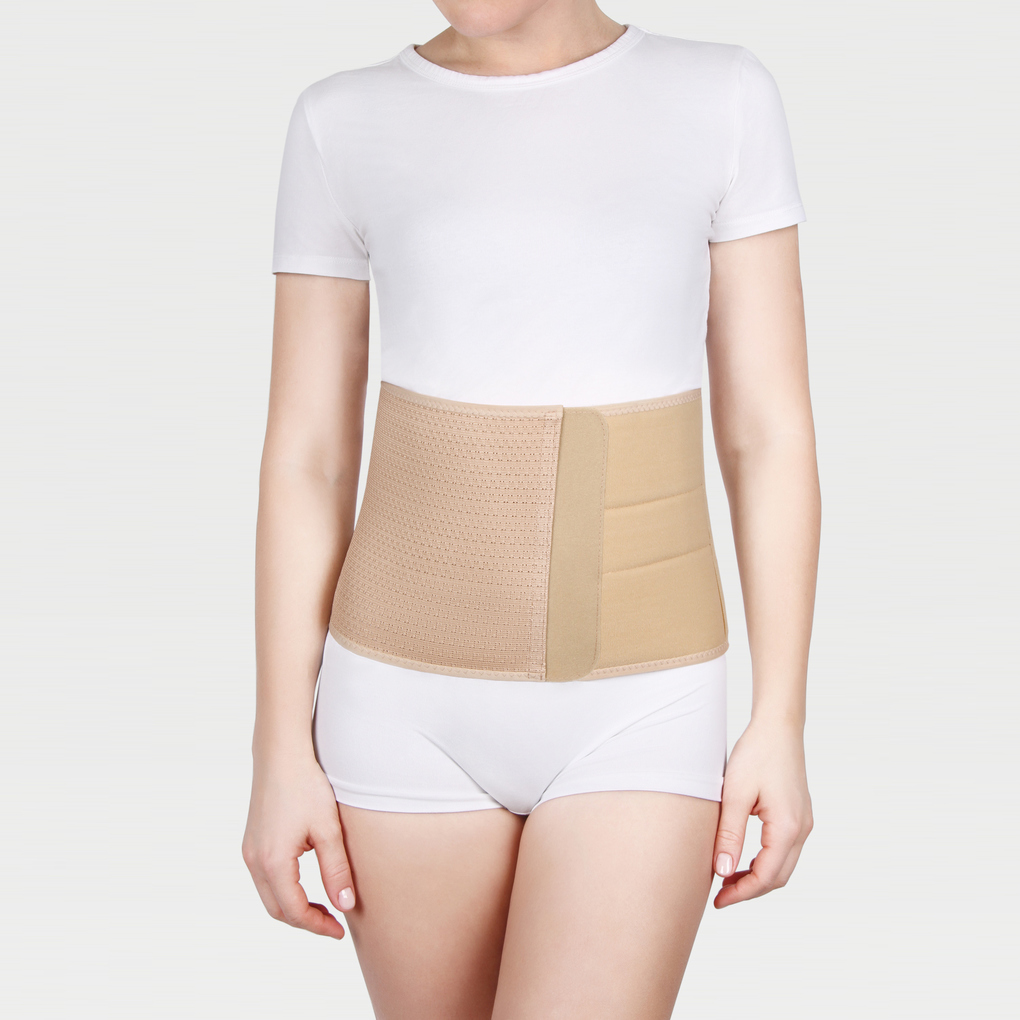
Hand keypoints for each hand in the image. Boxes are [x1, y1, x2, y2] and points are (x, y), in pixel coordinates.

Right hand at [242, 751, 355, 937]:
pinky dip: (284, 890)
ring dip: (293, 907)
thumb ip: (336, 870)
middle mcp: (254, 861)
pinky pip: (265, 878)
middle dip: (305, 921)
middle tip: (334, 923)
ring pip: (269, 895)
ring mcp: (249, 851)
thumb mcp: (328, 829)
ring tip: (323, 906)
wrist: (281, 755)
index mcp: (273, 862)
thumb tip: (345, 905)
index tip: (340, 930)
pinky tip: (305, 884)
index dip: (318, 925)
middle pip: (277, 909)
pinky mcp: (252, 842)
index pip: (294, 911)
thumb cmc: (306, 787)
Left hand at [712, 718, 812, 907]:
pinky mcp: (798, 815)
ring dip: (757, 877)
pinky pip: (784, 849)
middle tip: (720, 895)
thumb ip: (729, 835)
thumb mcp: (735, 794)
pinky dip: (764, 861)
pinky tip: (742, 858)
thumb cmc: (756, 754)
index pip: (766, 876)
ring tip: (726, 879)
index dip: (741, 892)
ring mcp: (803, 822)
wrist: (777, 727)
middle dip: (749, 890)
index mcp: (788, 827)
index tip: (718, 900)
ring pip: (783, 865)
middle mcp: (802, 829)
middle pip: (778, 876)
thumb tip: (722, 872)